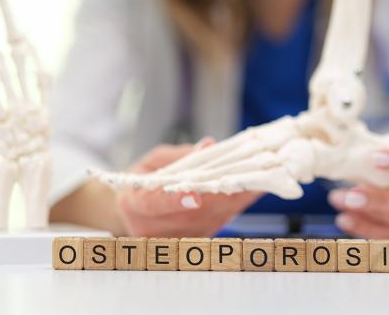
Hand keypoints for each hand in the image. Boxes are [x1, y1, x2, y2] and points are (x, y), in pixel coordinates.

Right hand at [117, 139, 260, 236]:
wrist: (138, 210)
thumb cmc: (145, 180)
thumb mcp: (156, 160)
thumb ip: (180, 156)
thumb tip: (207, 147)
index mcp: (133, 203)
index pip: (152, 204)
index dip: (174, 200)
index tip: (195, 196)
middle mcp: (150, 228)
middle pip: (189, 216)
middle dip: (219, 196)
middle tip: (244, 178)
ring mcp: (171, 240)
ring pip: (208, 221)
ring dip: (234, 201)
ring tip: (255, 181)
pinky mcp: (191, 241)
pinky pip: (217, 223)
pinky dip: (235, 206)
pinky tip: (251, 191)